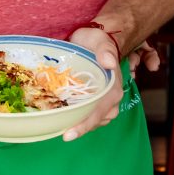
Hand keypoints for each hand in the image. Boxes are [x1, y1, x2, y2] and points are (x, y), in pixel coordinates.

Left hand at [59, 25, 124, 141]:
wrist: (93, 40)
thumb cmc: (96, 40)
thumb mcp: (99, 40)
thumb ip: (104, 50)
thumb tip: (109, 63)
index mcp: (114, 88)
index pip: (100, 111)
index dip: (84, 124)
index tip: (68, 134)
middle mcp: (111, 98)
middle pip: (96, 120)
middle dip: (79, 129)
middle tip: (61, 134)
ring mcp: (104, 101)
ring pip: (93, 120)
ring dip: (78, 126)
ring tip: (59, 128)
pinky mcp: (95, 100)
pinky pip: (88, 115)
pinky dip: (77, 119)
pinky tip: (63, 119)